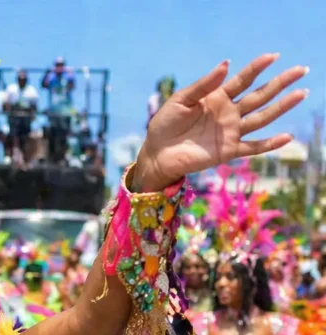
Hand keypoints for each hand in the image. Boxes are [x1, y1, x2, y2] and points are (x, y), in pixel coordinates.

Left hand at [135, 54, 307, 191]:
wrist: (157, 153)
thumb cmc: (165, 125)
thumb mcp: (181, 100)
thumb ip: (203, 85)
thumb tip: (226, 64)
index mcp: (217, 98)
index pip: (242, 80)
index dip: (257, 68)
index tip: (273, 56)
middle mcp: (228, 113)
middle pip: (259, 96)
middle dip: (280, 83)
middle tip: (301, 70)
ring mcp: (231, 132)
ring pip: (262, 118)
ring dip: (281, 107)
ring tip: (300, 94)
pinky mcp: (228, 151)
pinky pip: (253, 147)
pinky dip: (270, 144)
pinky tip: (287, 137)